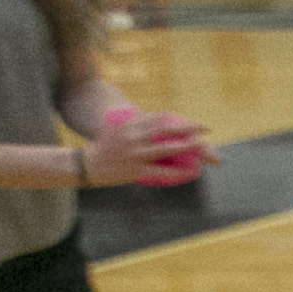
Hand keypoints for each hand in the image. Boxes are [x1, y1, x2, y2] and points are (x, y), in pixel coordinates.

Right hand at [89, 105, 214, 187]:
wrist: (86, 164)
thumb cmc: (105, 147)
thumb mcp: (119, 130)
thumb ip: (137, 126)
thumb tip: (158, 122)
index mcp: (130, 125)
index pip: (159, 118)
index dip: (178, 119)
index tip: (193, 122)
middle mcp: (134, 137)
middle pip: (166, 130)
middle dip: (188, 128)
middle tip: (206, 128)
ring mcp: (135, 154)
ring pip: (166, 149)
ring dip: (186, 147)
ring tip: (202, 146)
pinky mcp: (135, 170)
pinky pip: (160, 172)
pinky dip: (177, 172)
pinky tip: (191, 172)